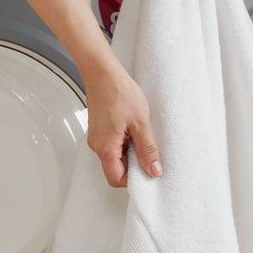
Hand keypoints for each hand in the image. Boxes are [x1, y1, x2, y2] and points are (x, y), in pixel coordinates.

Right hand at [85, 62, 161, 187]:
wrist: (103, 72)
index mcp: (105, 148)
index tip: (149, 172)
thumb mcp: (141, 124)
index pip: (116, 179)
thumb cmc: (119, 92)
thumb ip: (148, 150)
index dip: (133, 180)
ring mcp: (98, 137)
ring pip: (116, 156)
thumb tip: (154, 170)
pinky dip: (127, 143)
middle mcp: (98, 145)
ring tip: (144, 138)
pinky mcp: (101, 129)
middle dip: (134, 166)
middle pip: (116, 169)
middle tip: (150, 154)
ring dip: (131, 153)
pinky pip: (114, 144)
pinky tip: (137, 131)